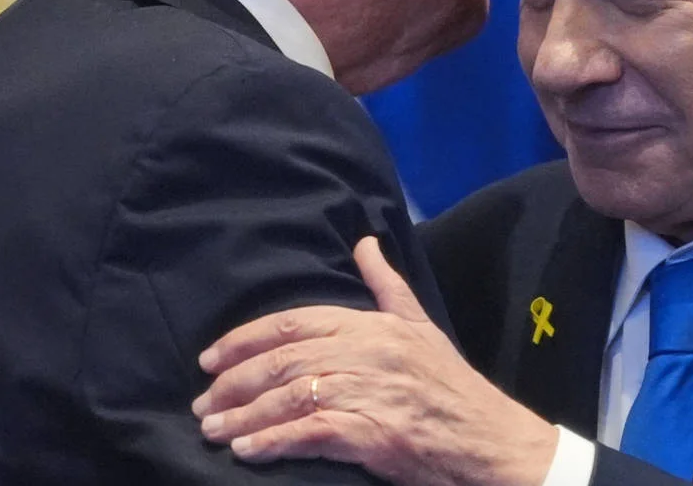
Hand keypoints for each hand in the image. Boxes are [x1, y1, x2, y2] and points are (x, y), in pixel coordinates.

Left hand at [192, 237, 558, 485]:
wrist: (490, 440)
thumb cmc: (452, 386)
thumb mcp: (422, 325)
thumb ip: (387, 285)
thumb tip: (364, 243)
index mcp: (373, 325)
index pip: (294, 323)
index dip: (245, 340)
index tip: (210, 358)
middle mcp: (366, 352)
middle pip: (283, 361)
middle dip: (233, 382)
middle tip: (202, 403)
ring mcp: (367, 392)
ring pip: (289, 397)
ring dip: (243, 416)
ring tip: (214, 430)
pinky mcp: (371, 434)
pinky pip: (309, 434)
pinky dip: (273, 441)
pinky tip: (248, 450)